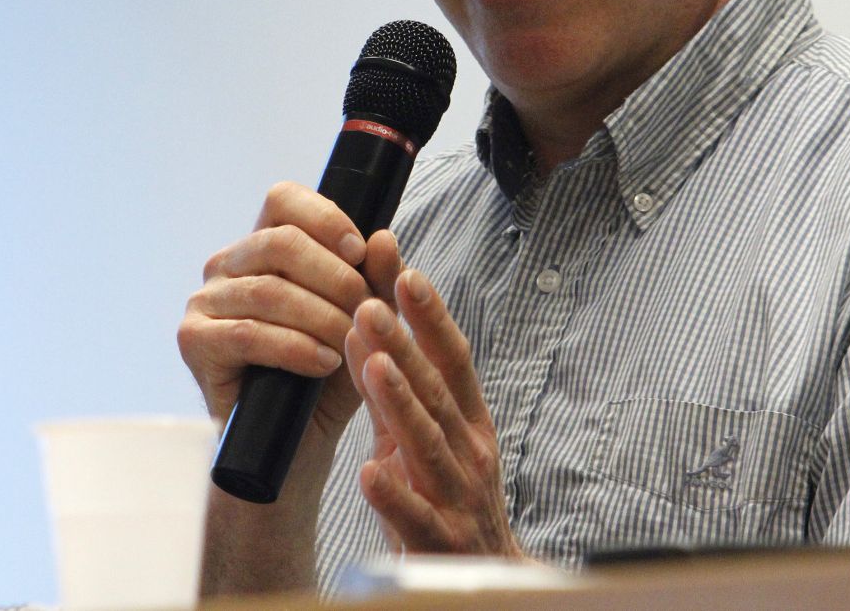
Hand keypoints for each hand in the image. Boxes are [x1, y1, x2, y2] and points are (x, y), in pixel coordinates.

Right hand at [178, 182, 402, 440]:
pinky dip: (294, 347)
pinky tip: (323, 363)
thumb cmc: (328, 378)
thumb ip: (377, 280)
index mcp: (263, 246)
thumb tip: (384, 238)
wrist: (297, 448)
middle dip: (335, 276)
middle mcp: (227, 265)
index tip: (359, 251)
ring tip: (348, 346)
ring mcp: (205, 301)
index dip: (324, 217)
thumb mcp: (364, 323)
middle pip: (281, 241)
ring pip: (269, 290)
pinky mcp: (194, 342)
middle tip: (365, 311)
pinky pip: (248, 333)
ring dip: (321, 317)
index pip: (283, 200)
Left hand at [346, 268, 521, 557]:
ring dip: (401, 403)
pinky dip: (393, 495)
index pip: (453, 359)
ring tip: (373, 365)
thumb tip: (364, 317)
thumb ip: (395, 381)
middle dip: (405, 346)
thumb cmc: (449, 494)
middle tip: (369, 303)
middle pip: (437, 393)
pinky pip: (414, 517)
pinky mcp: (438, 543)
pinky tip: (369, 472)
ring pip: (428, 445)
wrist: (485, 576)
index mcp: (471, 421)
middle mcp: (470, 453)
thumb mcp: (424, 432)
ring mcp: (457, 499)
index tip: (407, 272)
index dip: (431, 317)